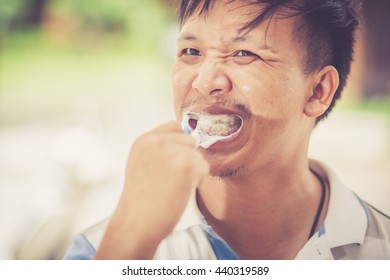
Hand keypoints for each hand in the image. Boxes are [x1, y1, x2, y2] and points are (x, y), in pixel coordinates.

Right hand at [94, 122, 209, 258]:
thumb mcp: (142, 163)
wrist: (137, 222)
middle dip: (188, 159)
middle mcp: (156, 141)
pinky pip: (204, 168)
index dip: (181, 144)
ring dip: (192, 172)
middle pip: (189, 140)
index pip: (174, 127)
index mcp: (144, 140)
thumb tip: (187, 142)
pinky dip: (197, 181)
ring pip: (198, 155)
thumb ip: (159, 150)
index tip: (176, 161)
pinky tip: (180, 191)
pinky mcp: (185, 165)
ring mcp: (171, 151)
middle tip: (172, 179)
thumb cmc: (141, 200)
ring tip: (173, 187)